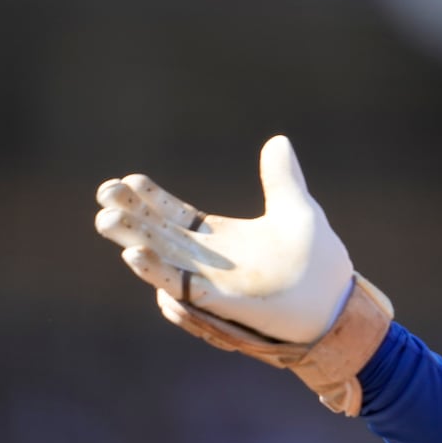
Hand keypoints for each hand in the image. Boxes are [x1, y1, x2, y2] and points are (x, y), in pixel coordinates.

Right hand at [95, 135, 354, 343]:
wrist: (337, 301)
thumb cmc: (319, 262)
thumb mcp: (298, 211)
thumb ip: (283, 178)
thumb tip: (278, 140)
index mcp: (219, 238)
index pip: (173, 216)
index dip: (150, 199)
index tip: (129, 179)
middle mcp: (207, 261)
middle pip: (157, 234)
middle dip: (129, 215)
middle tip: (104, 192)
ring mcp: (209, 282)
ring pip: (160, 259)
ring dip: (133, 240)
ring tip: (106, 218)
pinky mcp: (218, 302)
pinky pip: (179, 287)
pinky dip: (156, 271)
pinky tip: (134, 253)